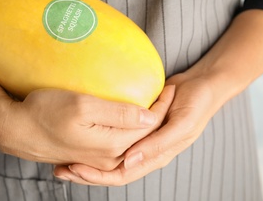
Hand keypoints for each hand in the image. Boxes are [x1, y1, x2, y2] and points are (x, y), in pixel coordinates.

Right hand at [0, 88, 165, 170]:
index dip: (163, 106)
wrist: (16, 130)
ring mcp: (98, 158)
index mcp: (113, 144)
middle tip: (168, 93)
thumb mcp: (83, 106)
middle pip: (143, 136)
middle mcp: (109, 157)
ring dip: (144, 124)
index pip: (149, 126)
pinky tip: (129, 121)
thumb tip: (150, 116)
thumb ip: (119, 113)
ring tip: (152, 104)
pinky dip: (128, 132)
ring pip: (131, 140)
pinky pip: (116, 144)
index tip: (171, 87)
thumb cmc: (45, 112)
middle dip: (159, 115)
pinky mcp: (88, 154)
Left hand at [53, 74, 217, 184]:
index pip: (122, 174)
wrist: (202, 86)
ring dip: (88, 160)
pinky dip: (97, 141)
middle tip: (60, 169)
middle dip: (86, 172)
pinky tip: (80, 138)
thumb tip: (129, 161)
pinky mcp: (135, 126)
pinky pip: (113, 138)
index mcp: (156, 156)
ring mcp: (140, 140)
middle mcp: (145, 152)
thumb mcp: (181, 125)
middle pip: (111, 170)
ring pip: (109, 156)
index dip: (97, 175)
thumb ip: (158, 144)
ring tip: (63, 159)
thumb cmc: (196, 105)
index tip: (73, 169)